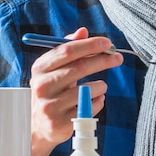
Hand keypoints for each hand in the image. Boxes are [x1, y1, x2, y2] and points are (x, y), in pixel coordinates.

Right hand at [29, 27, 122, 155]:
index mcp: (40, 68)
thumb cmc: (51, 90)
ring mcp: (50, 106)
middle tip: (117, 58)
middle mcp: (42, 86)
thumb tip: (83, 31)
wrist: (37, 125)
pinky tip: (93, 101)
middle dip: (102, 60)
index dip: (89, 45)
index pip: (67, 51)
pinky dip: (98, 101)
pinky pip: (89, 108)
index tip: (107, 43)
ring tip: (100, 86)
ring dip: (100, 85)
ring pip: (87, 90)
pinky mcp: (60, 123)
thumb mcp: (54, 69)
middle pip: (79, 67)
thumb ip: (68, 49)